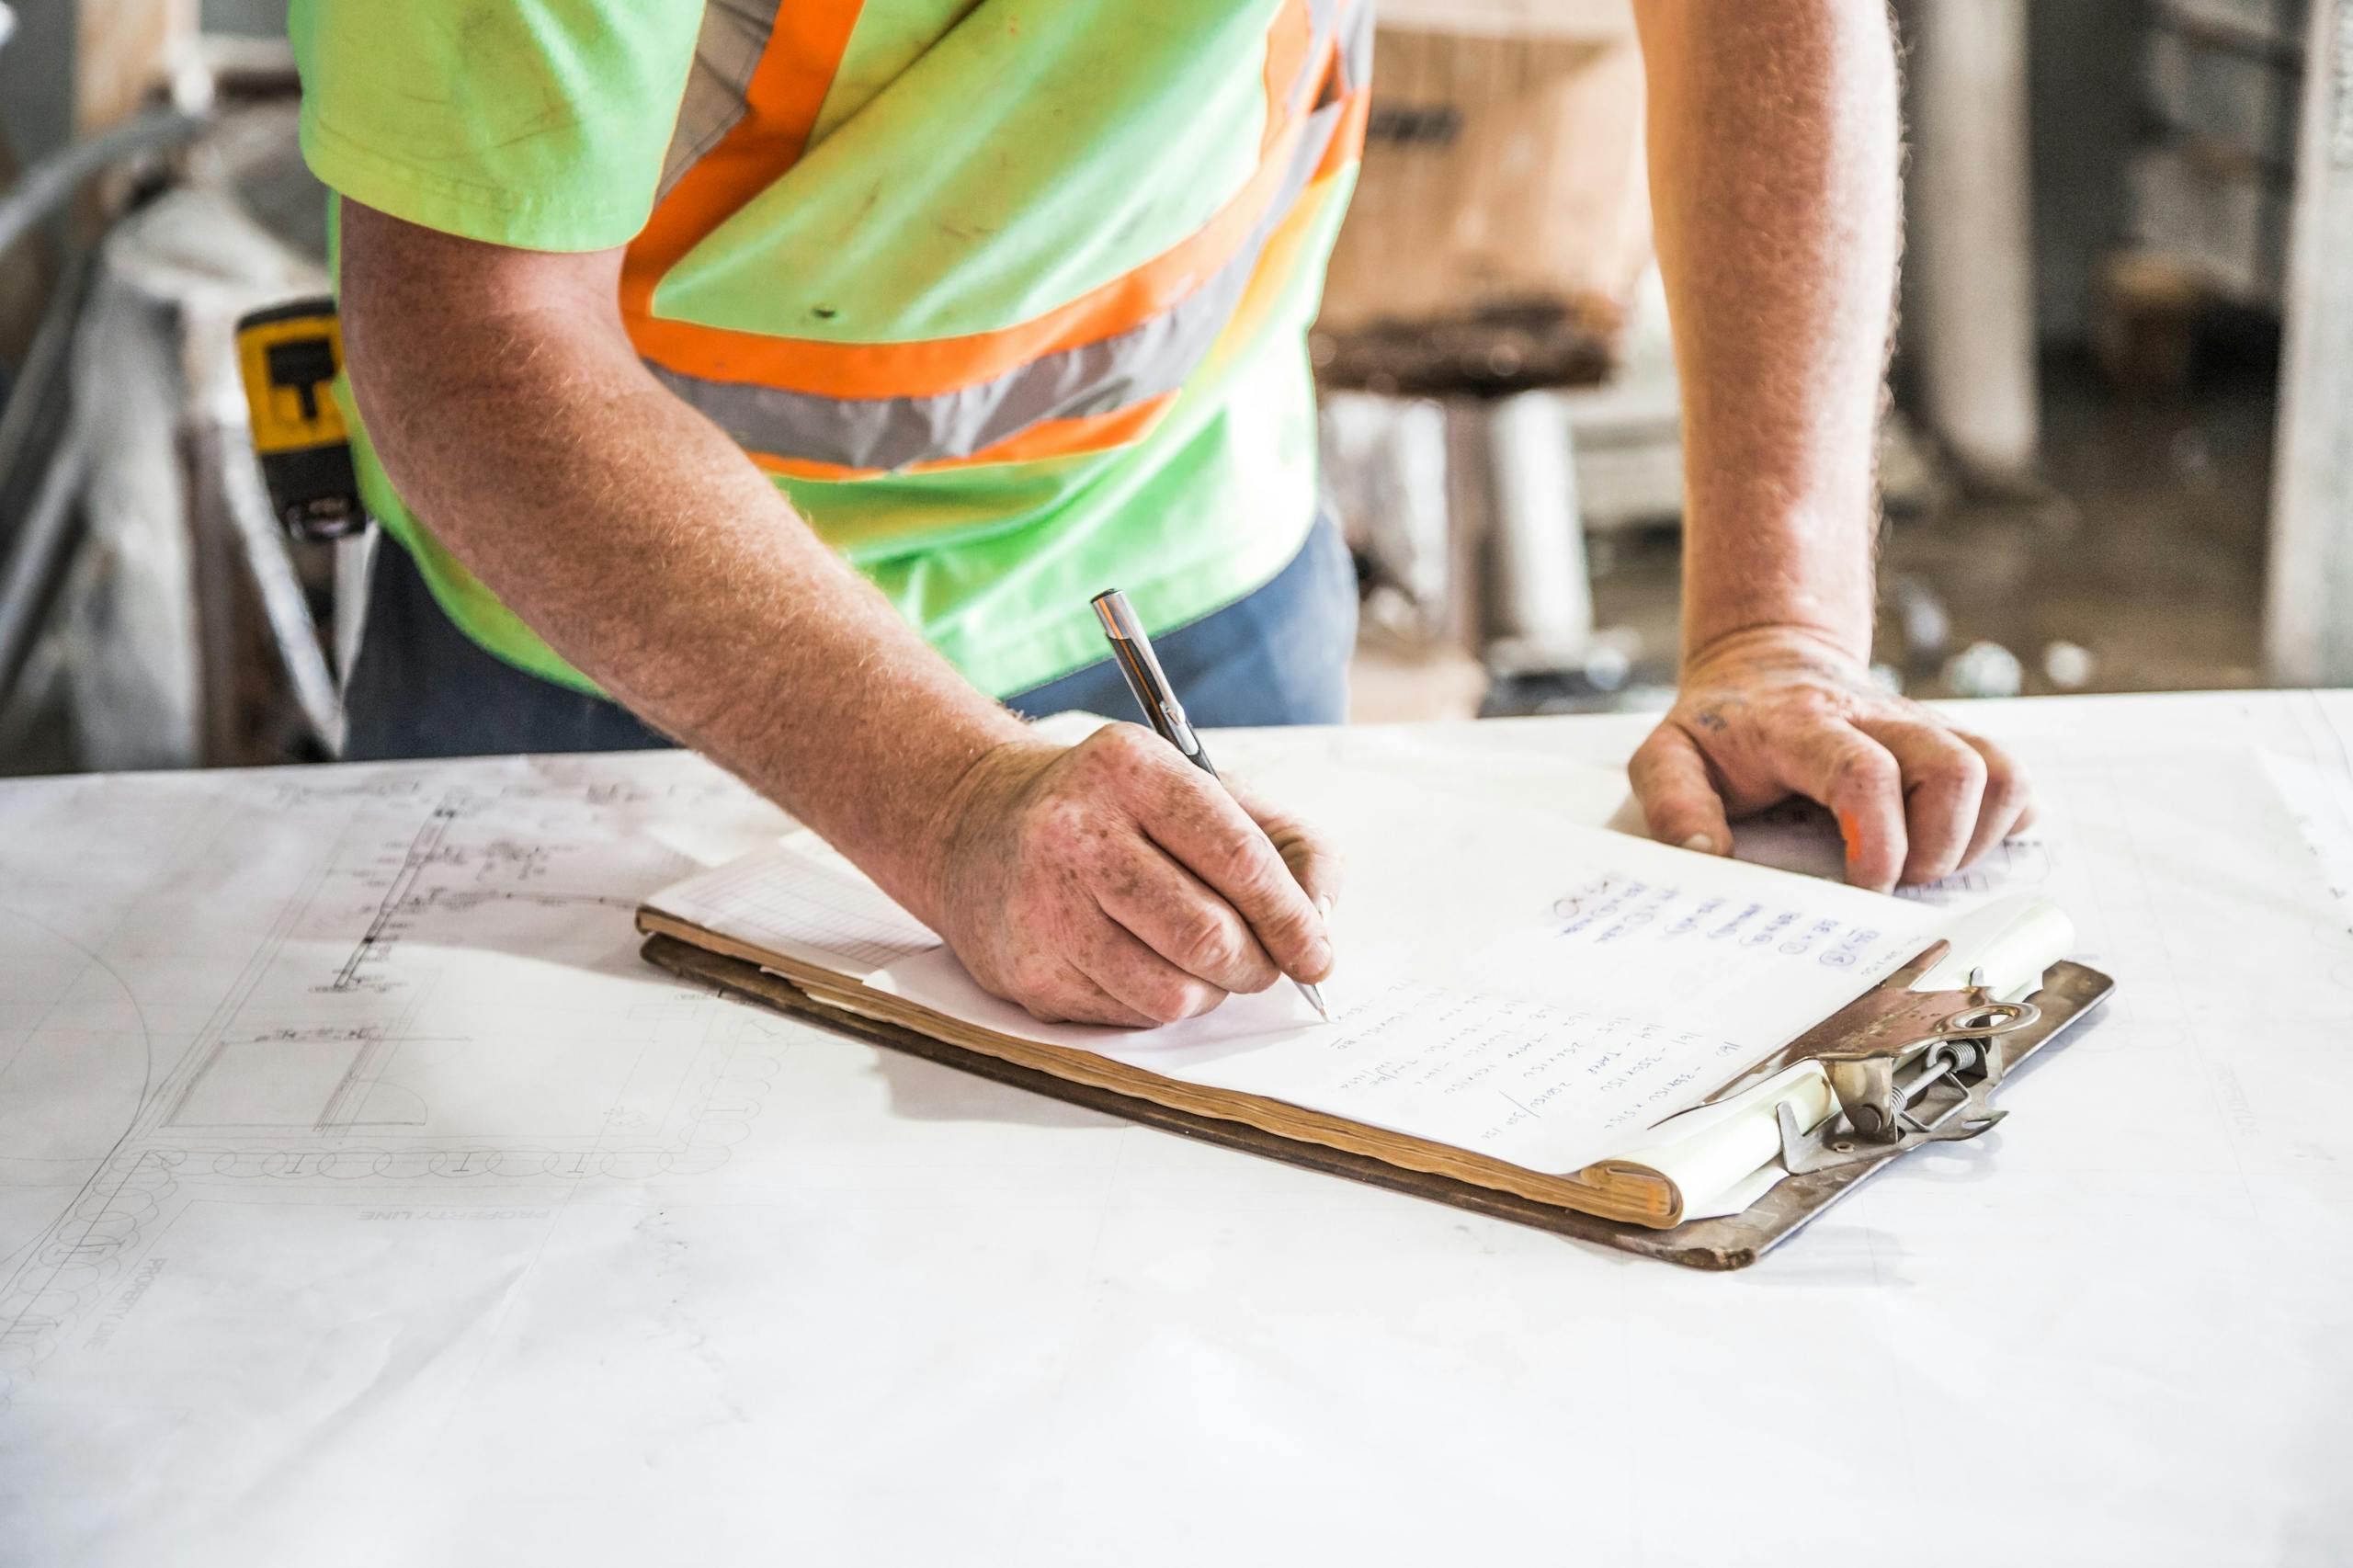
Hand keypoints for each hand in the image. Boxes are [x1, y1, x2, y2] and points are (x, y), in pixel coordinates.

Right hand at [927, 725, 1339, 1026]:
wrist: (978, 826)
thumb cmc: (1115, 812)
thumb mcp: (1202, 790)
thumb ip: (1286, 842)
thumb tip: (1322, 917)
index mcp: (1131, 768)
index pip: (1238, 858)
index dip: (1292, 918)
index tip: (1317, 952)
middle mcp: (1076, 831)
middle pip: (1208, 936)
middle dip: (1257, 965)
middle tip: (1264, 964)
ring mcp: (1043, 904)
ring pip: (1172, 993)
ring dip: (1211, 991)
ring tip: (1201, 961)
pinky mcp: (1028, 970)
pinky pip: (1130, 1016)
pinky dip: (1159, 1002)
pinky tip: (1140, 962)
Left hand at [1628, 627, 2033, 890]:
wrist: (1767, 661)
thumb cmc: (1722, 726)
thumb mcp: (1667, 755)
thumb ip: (1674, 803)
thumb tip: (1705, 856)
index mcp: (1803, 726)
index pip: (1863, 772)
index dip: (1880, 838)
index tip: (1866, 886)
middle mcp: (1878, 719)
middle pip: (1954, 768)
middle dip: (1939, 848)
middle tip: (1896, 883)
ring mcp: (1923, 727)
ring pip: (1999, 771)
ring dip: (1976, 838)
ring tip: (1926, 867)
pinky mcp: (1952, 741)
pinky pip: (2012, 779)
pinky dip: (2001, 822)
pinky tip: (1953, 845)